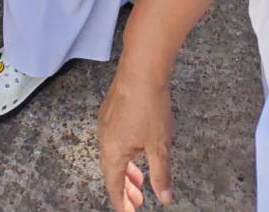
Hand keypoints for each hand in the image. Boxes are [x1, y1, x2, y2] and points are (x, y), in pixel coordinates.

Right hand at [98, 65, 174, 210]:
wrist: (141, 70)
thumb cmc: (150, 107)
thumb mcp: (159, 146)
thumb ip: (160, 175)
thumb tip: (164, 198)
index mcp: (113, 150)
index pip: (114, 185)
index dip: (121, 202)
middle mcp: (104, 138)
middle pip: (111, 171)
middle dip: (124, 188)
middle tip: (137, 202)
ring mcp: (106, 122)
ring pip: (113, 155)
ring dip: (125, 170)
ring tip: (138, 180)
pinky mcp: (111, 110)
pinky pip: (114, 140)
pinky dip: (124, 154)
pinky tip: (136, 152)